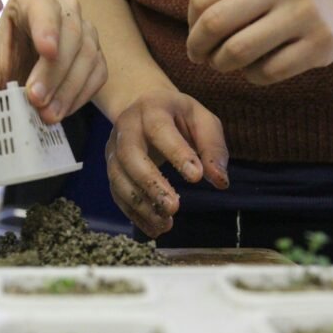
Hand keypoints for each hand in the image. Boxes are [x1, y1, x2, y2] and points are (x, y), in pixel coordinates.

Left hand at [0, 0, 107, 123]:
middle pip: (70, 33)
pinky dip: (80, 96)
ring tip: (48, 115)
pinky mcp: (96, 57)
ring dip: (68, 89)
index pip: (42, 2)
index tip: (46, 50)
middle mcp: (64, 9)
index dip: (46, 25)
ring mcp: (85, 32)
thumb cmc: (2, 68)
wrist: (18, 82)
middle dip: (54, 71)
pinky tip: (61, 112)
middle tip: (36, 100)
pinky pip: (97, 74)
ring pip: (87, 54)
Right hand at [105, 90, 228, 237]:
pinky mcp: (112, 168)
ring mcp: (114, 148)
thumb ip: (213, 148)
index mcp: (152, 109)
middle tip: (174, 207)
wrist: (143, 105)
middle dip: (150, 183)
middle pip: (130, 154)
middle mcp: (127, 127)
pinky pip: (117, 193)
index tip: (195, 177)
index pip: (160, 129)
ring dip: (140, 204)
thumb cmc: (179, 115)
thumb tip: (220, 181)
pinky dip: (134, 213)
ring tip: (165, 224)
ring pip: (119, 177)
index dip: (176, 152)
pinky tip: (154, 228)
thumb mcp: (203, 120)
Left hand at [137, 0, 332, 84]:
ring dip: (224, 65)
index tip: (199, 35)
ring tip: (229, 61)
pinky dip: (253, 76)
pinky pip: (265, 73)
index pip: (200, 0)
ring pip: (238, 54)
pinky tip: (259, 65)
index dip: (191, 25)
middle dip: (200, 49)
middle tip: (203, 57)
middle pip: (214, 26)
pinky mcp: (320, 44)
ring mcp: (305, 12)